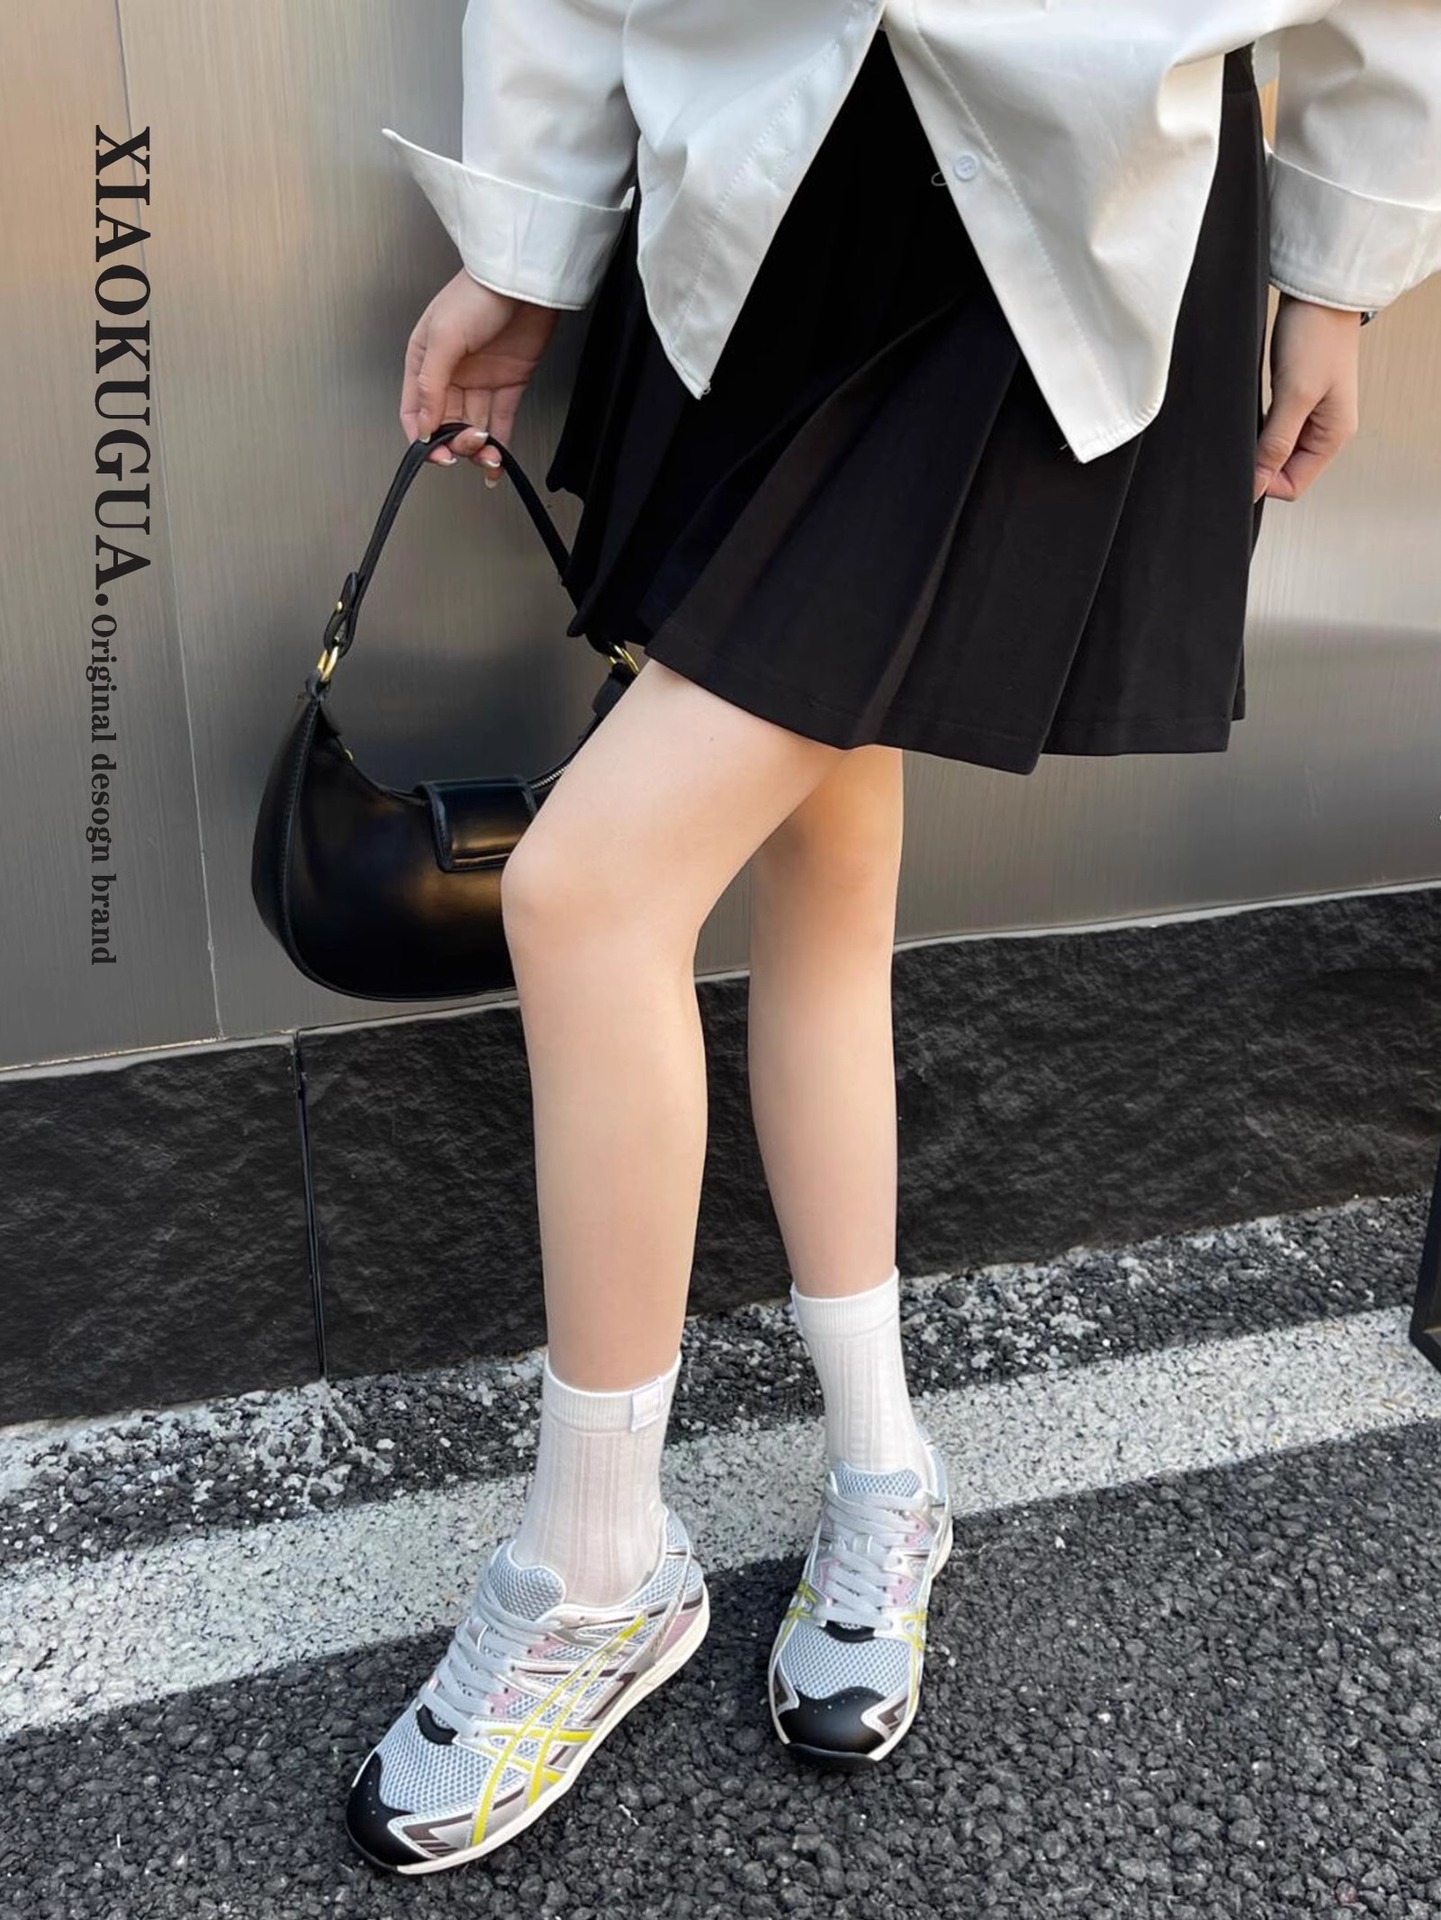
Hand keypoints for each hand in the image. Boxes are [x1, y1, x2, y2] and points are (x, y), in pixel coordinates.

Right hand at [399, 268, 561, 484]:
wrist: (521, 281)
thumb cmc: (478, 294)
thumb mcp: (444, 338)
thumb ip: (431, 384)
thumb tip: (424, 424)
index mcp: (424, 361)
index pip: (414, 410)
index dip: (422, 436)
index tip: (435, 454)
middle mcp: (450, 374)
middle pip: (445, 423)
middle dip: (455, 442)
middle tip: (468, 445)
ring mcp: (479, 380)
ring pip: (473, 426)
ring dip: (479, 446)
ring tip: (487, 453)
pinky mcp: (507, 384)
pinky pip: (500, 421)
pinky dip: (500, 443)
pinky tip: (498, 461)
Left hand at [1253, 292, 1362, 502]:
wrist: (1318, 294)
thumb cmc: (1317, 336)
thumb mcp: (1295, 396)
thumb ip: (1275, 444)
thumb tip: (1256, 485)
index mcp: (1333, 437)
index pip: (1293, 486)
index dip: (1264, 481)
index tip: (1243, 460)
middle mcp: (1324, 431)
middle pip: (1283, 471)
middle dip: (1259, 462)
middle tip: (1241, 437)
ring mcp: (1310, 416)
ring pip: (1275, 451)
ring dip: (1258, 444)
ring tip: (1248, 419)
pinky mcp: (1295, 400)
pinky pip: (1273, 429)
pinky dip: (1258, 427)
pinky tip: (1250, 411)